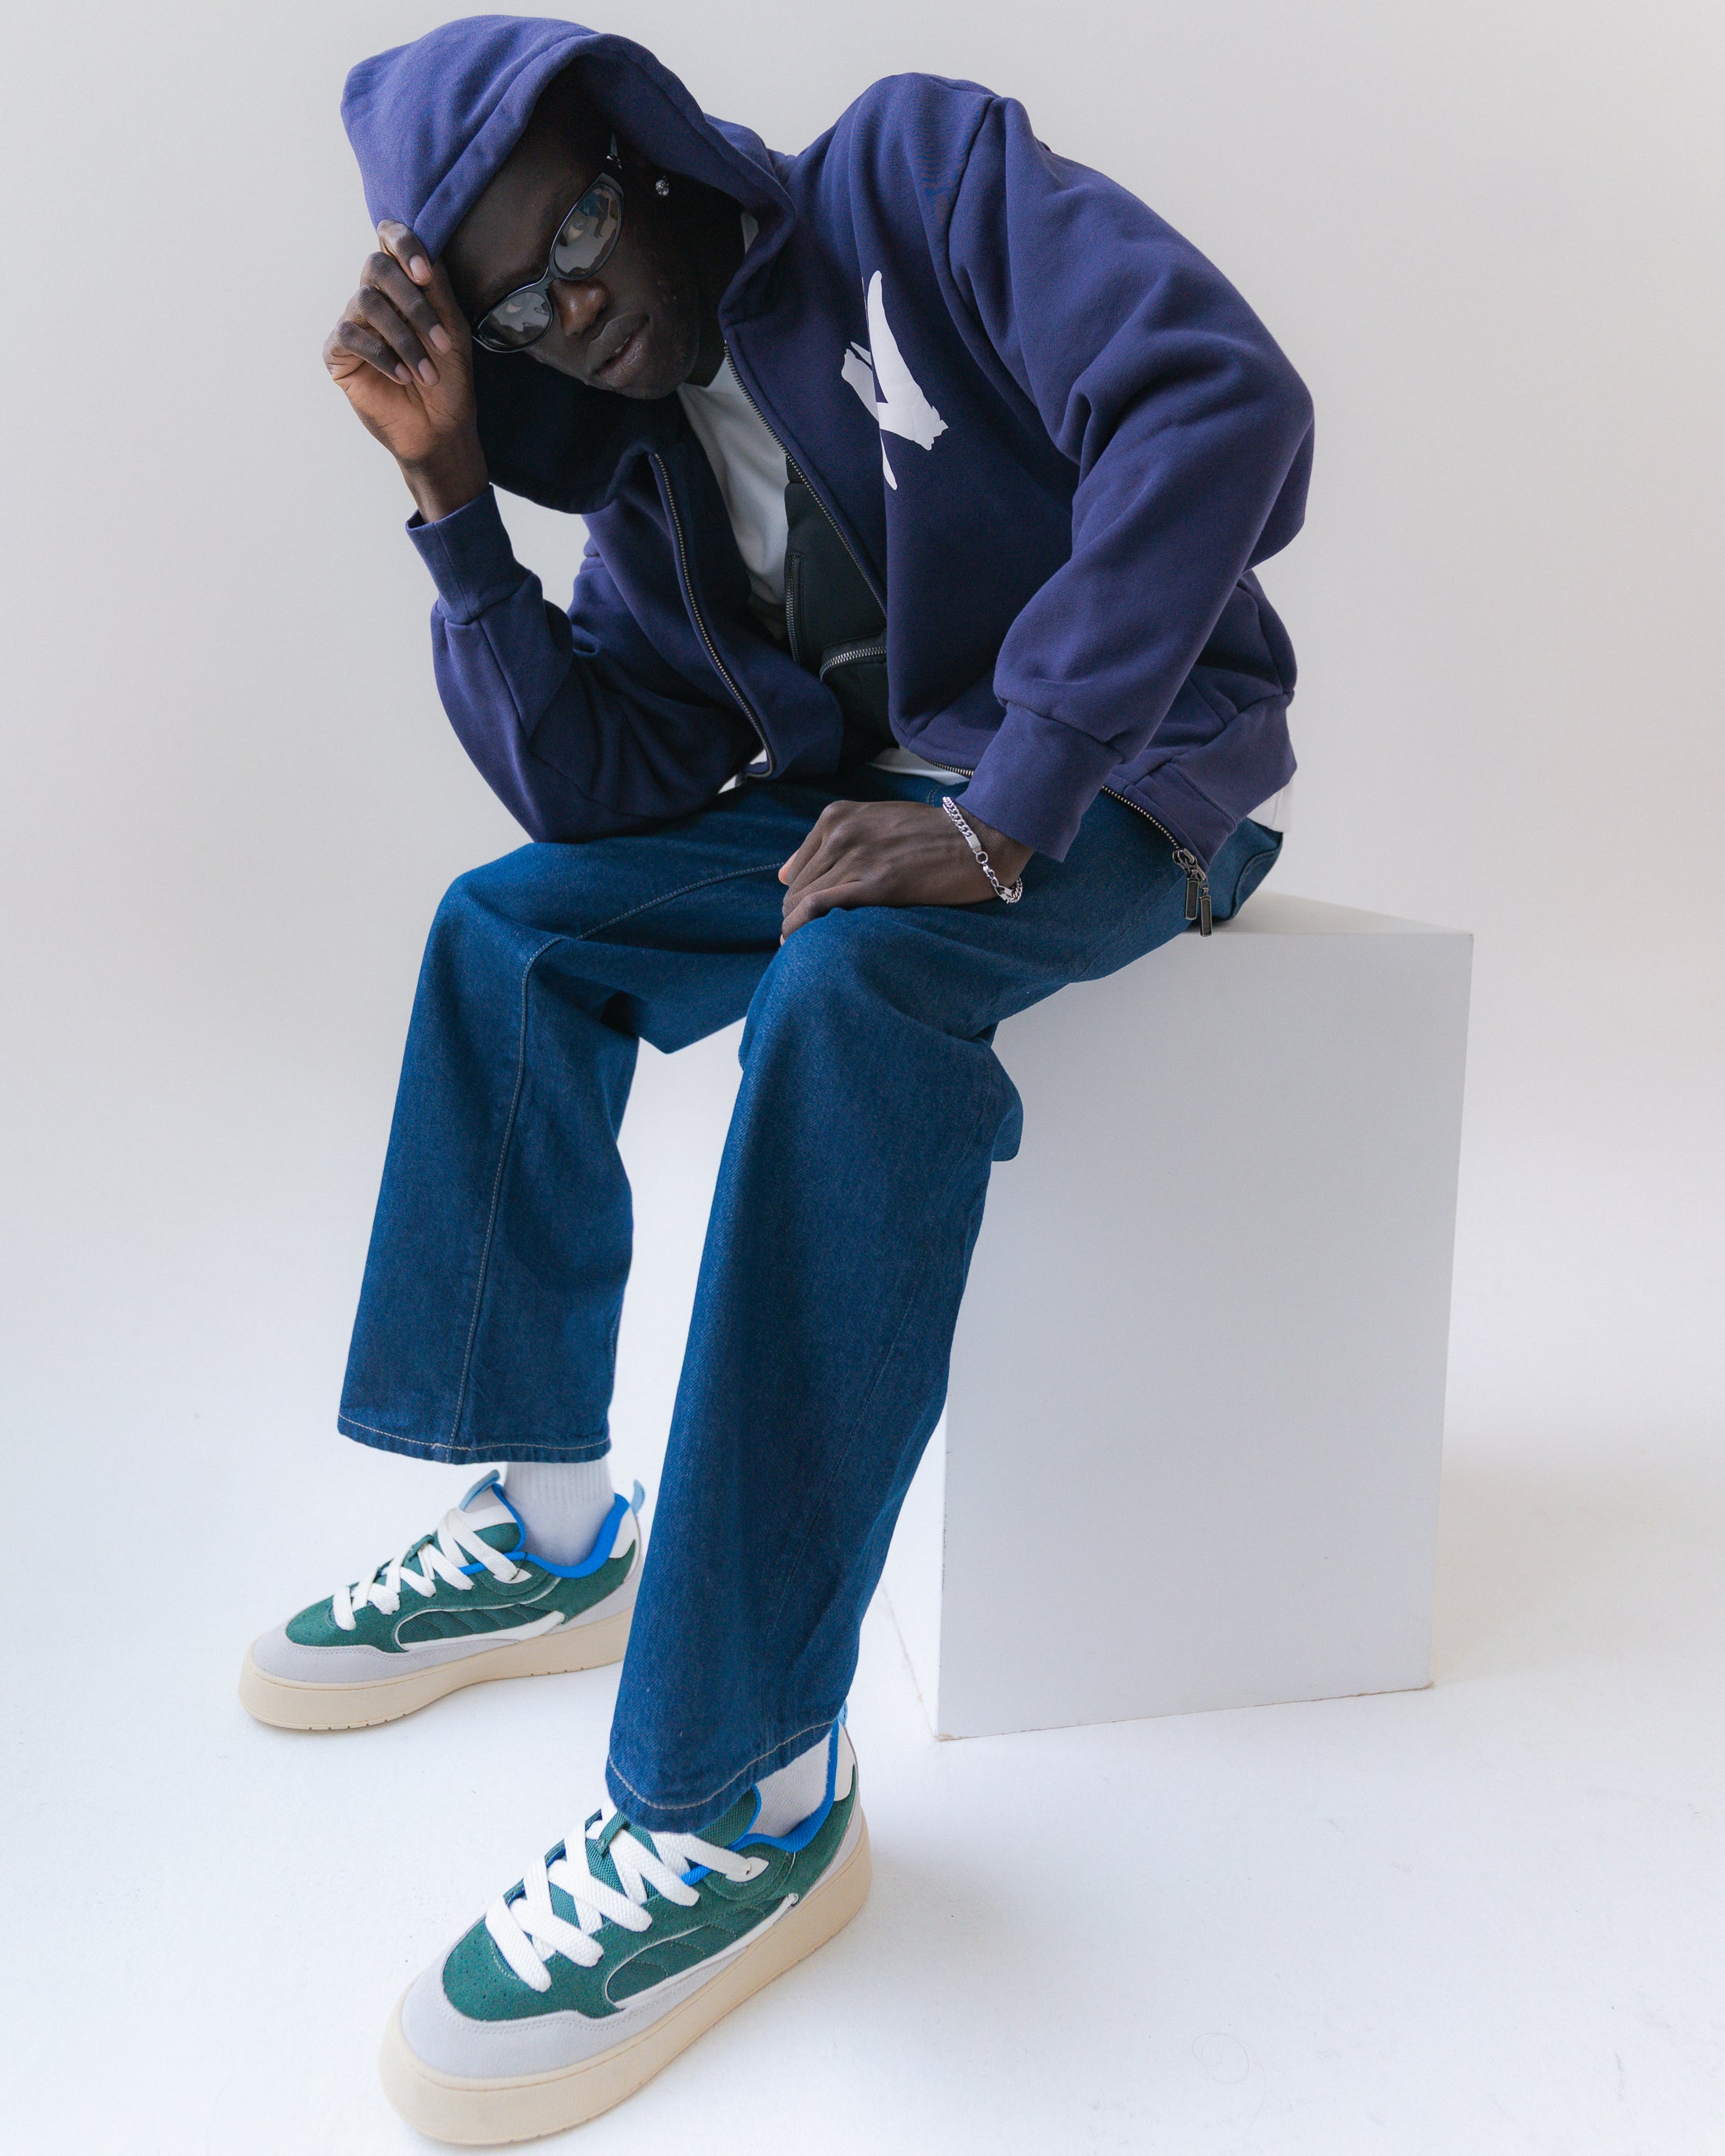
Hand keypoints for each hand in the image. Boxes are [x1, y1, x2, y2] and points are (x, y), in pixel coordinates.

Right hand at [323, 222, 488, 520]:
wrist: (439, 429)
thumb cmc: (449, 379)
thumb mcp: (452, 330)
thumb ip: (438, 290)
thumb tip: (425, 251)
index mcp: (403, 285)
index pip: (389, 240)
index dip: (403, 244)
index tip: (425, 274)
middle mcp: (374, 297)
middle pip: (376, 267)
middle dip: (413, 303)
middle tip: (441, 342)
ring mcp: (353, 323)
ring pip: (366, 303)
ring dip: (404, 340)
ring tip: (427, 374)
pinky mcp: (338, 353)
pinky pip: (351, 336)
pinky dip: (382, 356)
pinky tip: (403, 377)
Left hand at [777, 799, 1033, 938]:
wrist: (979, 838)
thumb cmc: (934, 834)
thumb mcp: (875, 822)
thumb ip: (830, 841)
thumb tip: (783, 875)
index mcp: (838, 816)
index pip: (797, 866)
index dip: (796, 895)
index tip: (802, 915)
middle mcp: (840, 833)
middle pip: (796, 885)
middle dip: (796, 914)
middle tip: (803, 938)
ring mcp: (856, 857)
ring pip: (802, 898)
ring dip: (797, 927)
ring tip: (802, 947)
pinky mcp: (875, 885)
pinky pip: (818, 908)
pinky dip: (801, 928)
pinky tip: (799, 944)